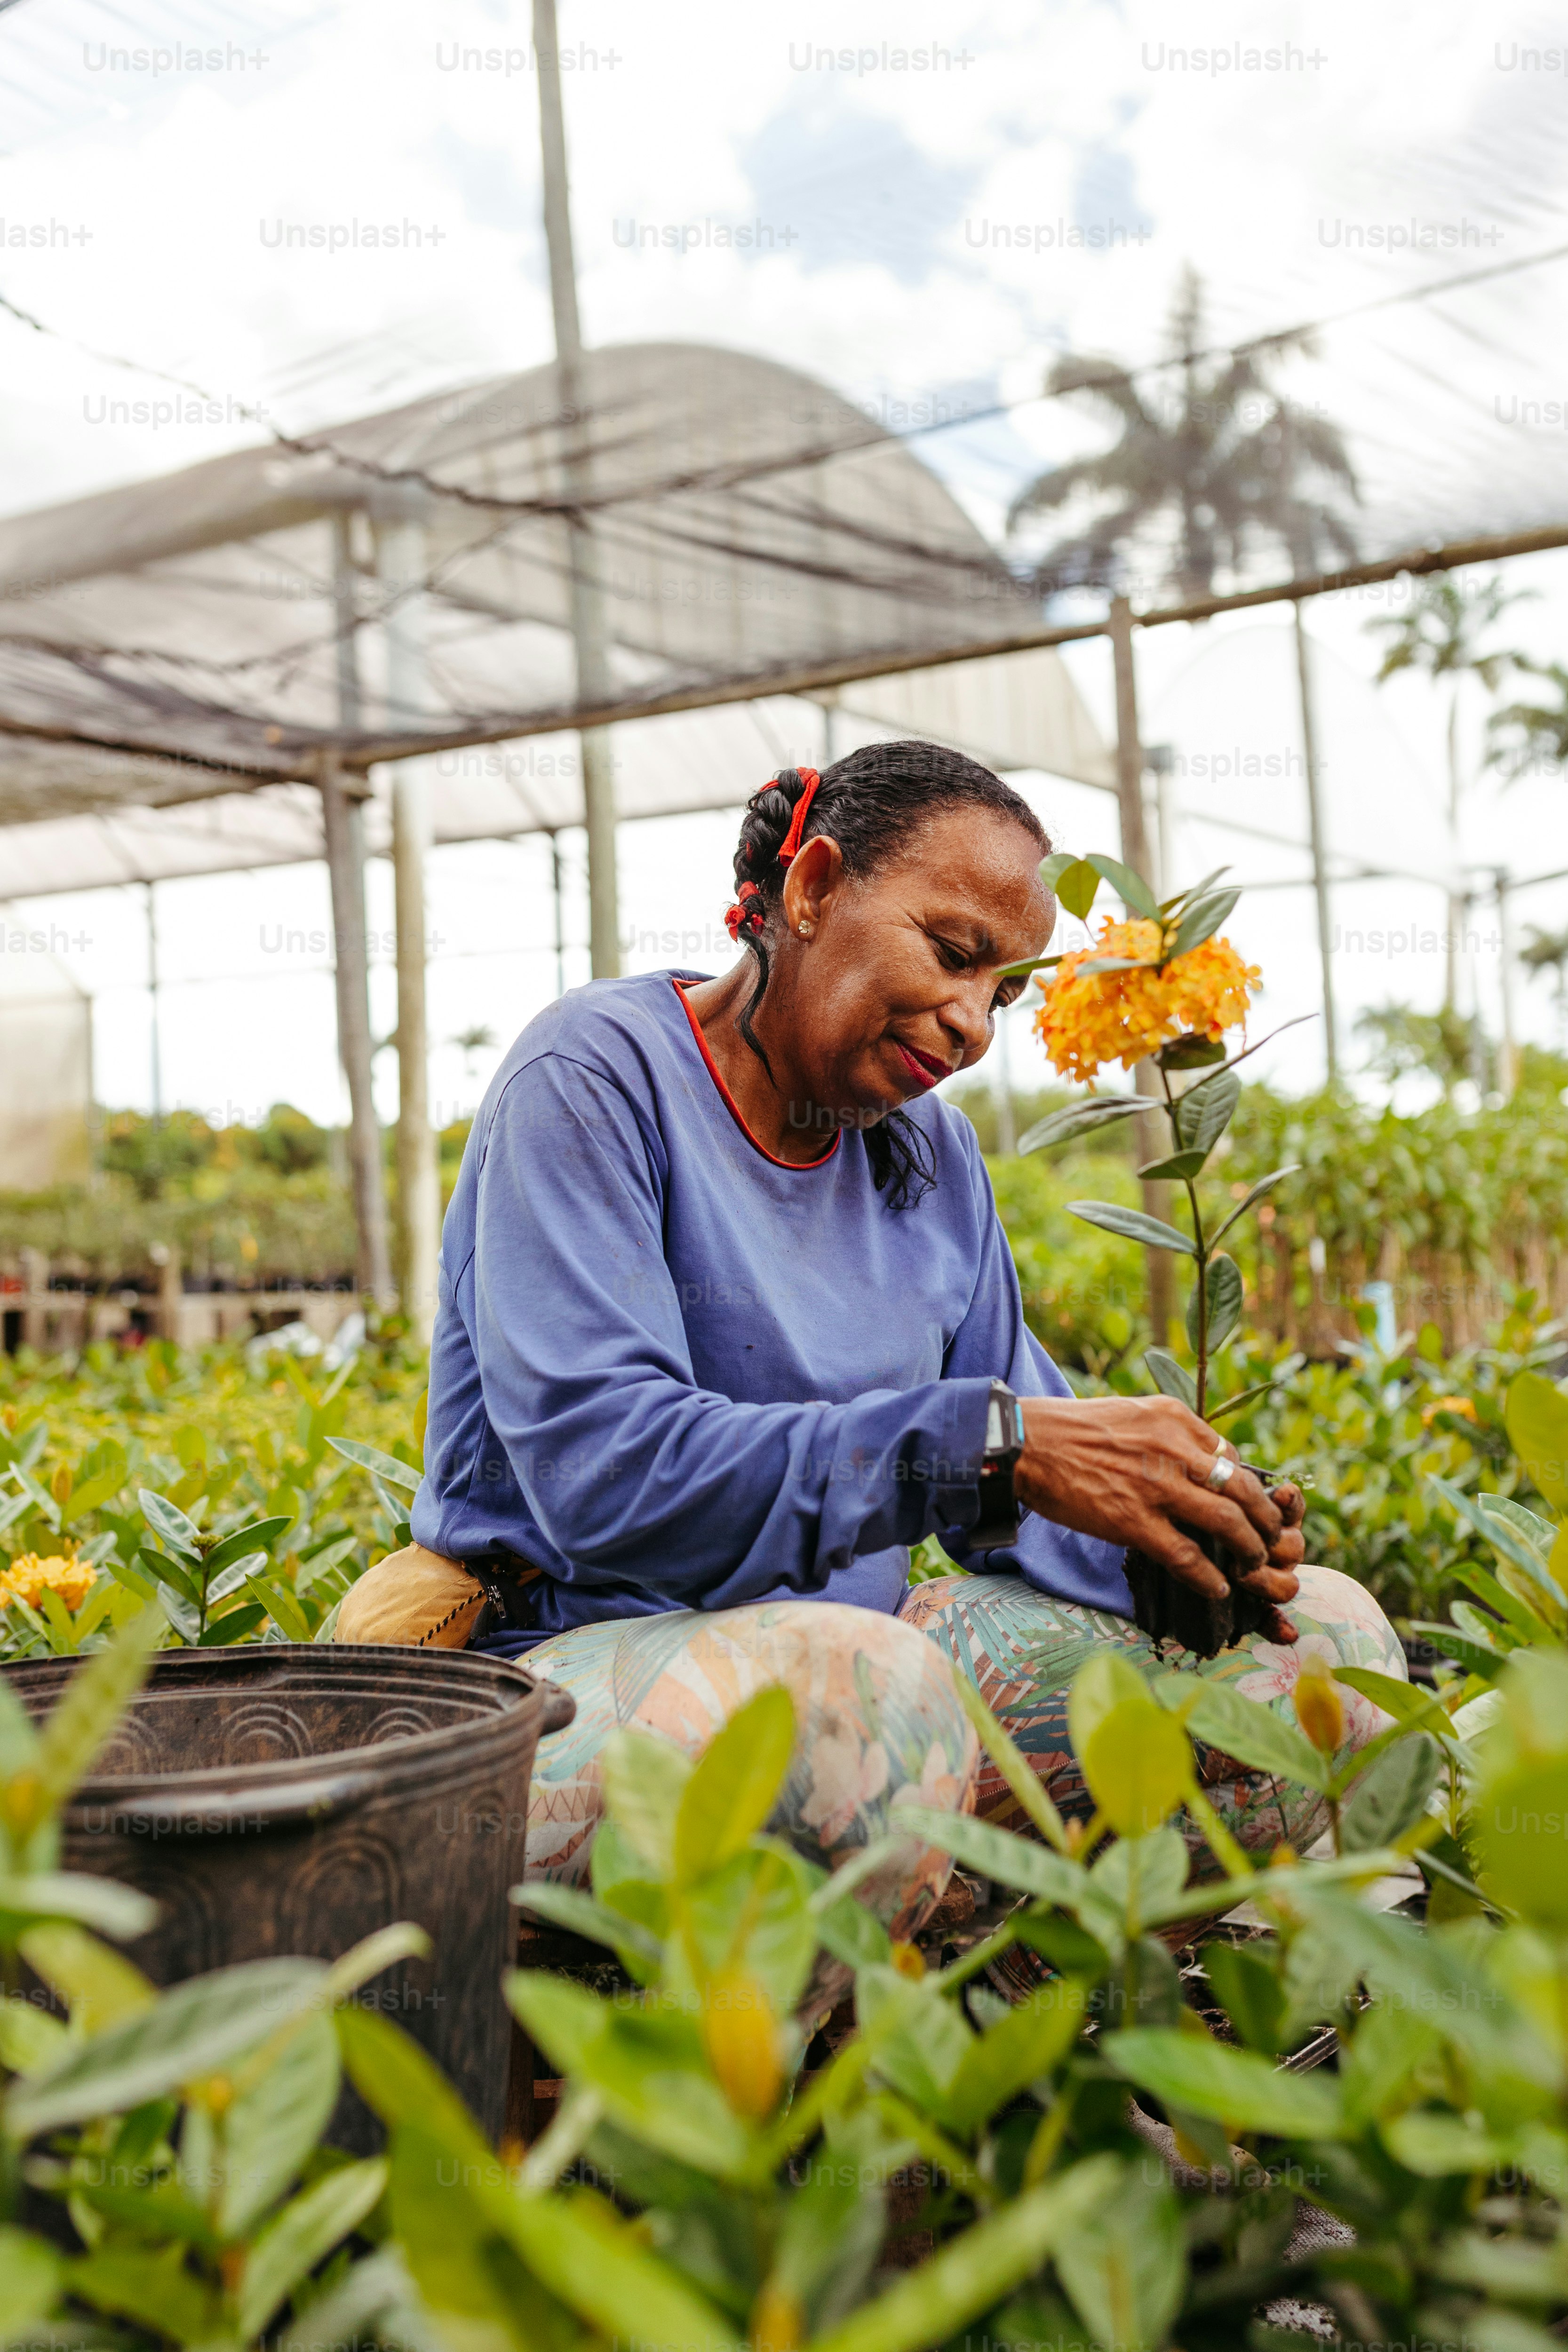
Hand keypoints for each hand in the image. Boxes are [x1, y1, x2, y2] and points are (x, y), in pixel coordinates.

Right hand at [1014, 1394, 1301, 1626]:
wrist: (1024, 1443)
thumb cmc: (1072, 1431)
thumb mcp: (1132, 1414)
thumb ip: (1169, 1435)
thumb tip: (1201, 1463)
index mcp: (1174, 1418)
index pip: (1231, 1455)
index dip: (1247, 1487)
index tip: (1247, 1507)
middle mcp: (1173, 1448)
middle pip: (1242, 1488)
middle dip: (1265, 1520)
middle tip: (1270, 1540)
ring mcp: (1155, 1486)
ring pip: (1227, 1522)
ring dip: (1249, 1549)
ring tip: (1253, 1566)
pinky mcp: (1132, 1521)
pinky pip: (1187, 1556)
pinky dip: (1210, 1576)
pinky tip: (1219, 1587)